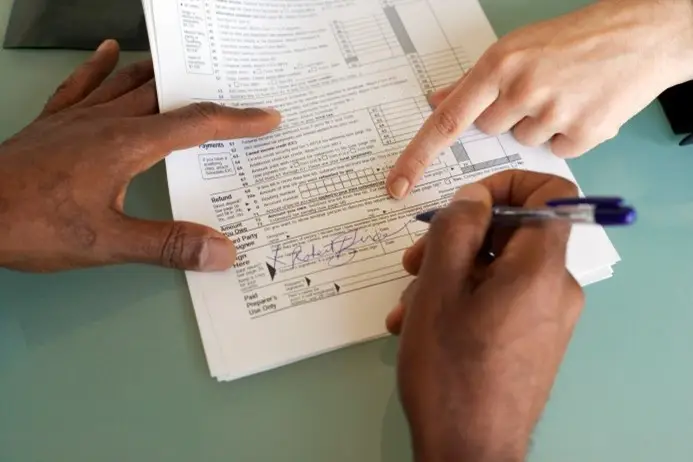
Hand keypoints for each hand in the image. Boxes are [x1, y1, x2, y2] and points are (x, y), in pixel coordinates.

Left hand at [0, 40, 279, 271]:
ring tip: (189, 72)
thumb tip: (224, 251)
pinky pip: (82, 85)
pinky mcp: (53, 124)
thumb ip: (167, 244)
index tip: (268, 117)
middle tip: (236, 94)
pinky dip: (101, 68)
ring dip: (163, 77)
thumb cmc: (31, 224)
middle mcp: (107, 121)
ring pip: (129, 85)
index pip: (196, 124)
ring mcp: (77, 118)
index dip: (237, 120)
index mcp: (128, 144)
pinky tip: (110, 51)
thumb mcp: (106, 243)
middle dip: (206, 97)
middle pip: (168, 98)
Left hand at [386, 0, 692, 197]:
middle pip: (490, 129)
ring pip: (524, 140)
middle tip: (537, 88)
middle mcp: (521, 89)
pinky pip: (557, 149)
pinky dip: (567, 135)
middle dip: (507, 115)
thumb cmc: (576, 38)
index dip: (417, 158)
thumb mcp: (518, 47)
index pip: (445, 123)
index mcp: (498, 66)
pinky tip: (582, 107)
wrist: (640, 34)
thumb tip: (437, 101)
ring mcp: (553, 112)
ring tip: (565, 93)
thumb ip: (473, 81)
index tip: (397, 185)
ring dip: (539, 124)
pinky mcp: (584, 132)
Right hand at [388, 171, 584, 461]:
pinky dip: (462, 303)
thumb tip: (474, 197)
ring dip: (448, 277)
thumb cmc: (451, 369)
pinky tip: (421, 327)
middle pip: (512, 234)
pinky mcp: (532, 342)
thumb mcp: (439, 287)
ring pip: (497, 271)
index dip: (507, 183)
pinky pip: (500, 302)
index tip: (464, 204)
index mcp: (541, 268)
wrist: (470, 453)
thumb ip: (456, 228)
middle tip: (413, 263)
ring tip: (409, 307)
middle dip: (457, 240)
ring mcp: (546, 319)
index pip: (550, 193)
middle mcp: (555, 289)